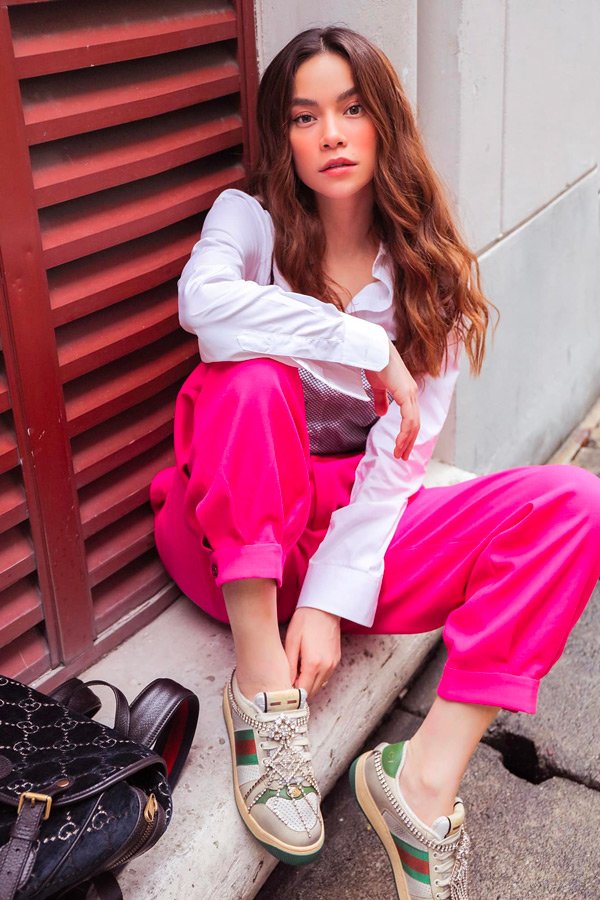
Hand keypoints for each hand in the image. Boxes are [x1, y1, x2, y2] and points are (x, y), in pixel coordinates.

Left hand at [284, 607, 341, 696]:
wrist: (324, 607)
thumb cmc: (305, 621)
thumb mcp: (291, 641)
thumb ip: (289, 666)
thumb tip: (286, 683)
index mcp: (313, 663)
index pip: (302, 692)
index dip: (291, 694)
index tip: (282, 690)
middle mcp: (326, 667)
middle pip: (312, 692)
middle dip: (299, 691)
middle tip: (287, 682)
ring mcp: (333, 664)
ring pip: (319, 686)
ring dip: (308, 684)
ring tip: (296, 673)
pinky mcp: (337, 660)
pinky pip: (325, 677)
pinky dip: (316, 677)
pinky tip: (306, 667)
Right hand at [365, 341, 419, 459]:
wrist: (373, 349)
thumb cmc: (374, 363)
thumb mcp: (377, 386)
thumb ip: (381, 400)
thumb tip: (382, 413)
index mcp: (406, 392)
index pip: (411, 418)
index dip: (407, 434)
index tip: (401, 447)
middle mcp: (411, 393)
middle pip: (415, 424)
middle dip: (409, 442)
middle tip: (403, 456)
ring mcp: (410, 393)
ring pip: (413, 424)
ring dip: (406, 441)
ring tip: (400, 454)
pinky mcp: (405, 393)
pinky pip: (409, 419)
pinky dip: (405, 433)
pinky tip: (399, 442)